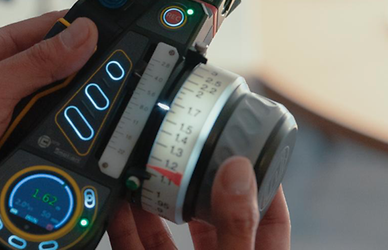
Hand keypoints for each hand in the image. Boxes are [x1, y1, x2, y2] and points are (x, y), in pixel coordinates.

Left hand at [0, 11, 97, 183]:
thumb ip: (38, 63)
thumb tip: (82, 34)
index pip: (46, 26)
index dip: (79, 27)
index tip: (113, 30)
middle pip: (51, 64)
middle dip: (74, 75)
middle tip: (103, 81)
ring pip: (46, 97)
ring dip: (60, 107)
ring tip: (81, 110)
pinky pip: (34, 122)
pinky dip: (46, 128)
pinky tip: (58, 133)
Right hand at [108, 156, 290, 249]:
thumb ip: (236, 224)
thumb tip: (237, 168)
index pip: (269, 218)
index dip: (263, 182)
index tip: (250, 148)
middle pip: (211, 217)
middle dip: (196, 182)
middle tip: (185, 148)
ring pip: (167, 232)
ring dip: (154, 201)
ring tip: (144, 167)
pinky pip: (134, 246)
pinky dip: (124, 224)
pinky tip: (118, 202)